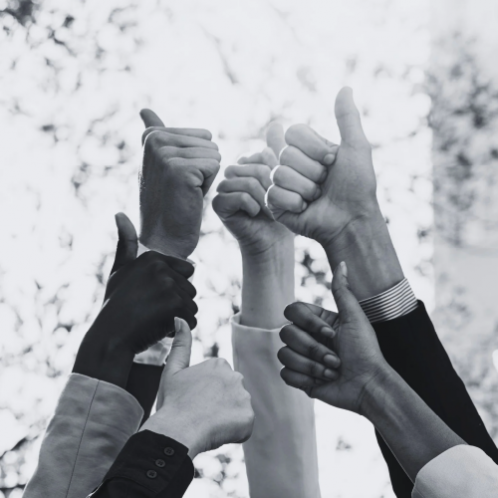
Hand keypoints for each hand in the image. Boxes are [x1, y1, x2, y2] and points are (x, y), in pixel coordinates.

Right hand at [94, 213, 197, 351]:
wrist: (110, 337)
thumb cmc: (115, 305)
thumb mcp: (119, 270)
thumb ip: (126, 243)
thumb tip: (120, 213)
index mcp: (153, 257)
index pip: (187, 272)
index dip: (173, 288)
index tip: (152, 297)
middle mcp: (162, 268)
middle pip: (190, 290)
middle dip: (176, 304)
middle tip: (151, 311)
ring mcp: (169, 286)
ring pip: (192, 306)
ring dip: (178, 317)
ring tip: (154, 320)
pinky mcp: (175, 305)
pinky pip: (191, 320)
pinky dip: (178, 329)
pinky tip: (158, 329)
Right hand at [139, 109, 220, 258]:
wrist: (164, 235)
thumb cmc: (168, 200)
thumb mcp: (159, 162)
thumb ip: (156, 134)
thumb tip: (144, 109)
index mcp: (151, 135)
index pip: (202, 135)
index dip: (196, 159)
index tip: (176, 177)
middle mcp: (154, 140)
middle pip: (210, 143)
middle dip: (203, 166)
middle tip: (183, 186)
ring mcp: (165, 154)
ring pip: (214, 155)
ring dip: (206, 176)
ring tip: (185, 190)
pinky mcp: (179, 169)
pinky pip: (215, 166)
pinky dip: (208, 184)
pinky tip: (189, 195)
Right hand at [142, 319, 254, 458]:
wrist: (176, 431)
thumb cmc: (172, 401)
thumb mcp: (172, 369)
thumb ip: (181, 344)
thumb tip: (180, 318)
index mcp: (218, 364)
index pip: (218, 383)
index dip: (205, 395)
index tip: (193, 401)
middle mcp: (236, 376)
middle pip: (230, 394)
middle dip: (219, 404)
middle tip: (200, 414)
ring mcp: (244, 397)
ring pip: (237, 409)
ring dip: (226, 417)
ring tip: (207, 424)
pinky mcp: (249, 418)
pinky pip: (243, 425)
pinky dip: (233, 431)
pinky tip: (217, 432)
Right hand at [212, 123, 292, 255]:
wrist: (274, 240)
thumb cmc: (284, 210)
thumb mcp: (286, 177)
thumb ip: (280, 151)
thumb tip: (275, 123)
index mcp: (248, 162)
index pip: (264, 155)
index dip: (278, 173)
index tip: (284, 190)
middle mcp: (233, 171)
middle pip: (256, 167)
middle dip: (272, 187)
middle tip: (278, 203)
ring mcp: (223, 186)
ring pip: (247, 181)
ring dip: (263, 198)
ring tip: (269, 209)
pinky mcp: (218, 203)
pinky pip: (237, 195)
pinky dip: (251, 205)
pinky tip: (255, 214)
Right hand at [266, 87, 379, 246]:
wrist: (351, 220)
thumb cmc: (357, 186)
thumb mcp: (356, 147)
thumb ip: (347, 118)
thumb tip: (345, 87)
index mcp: (307, 149)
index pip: (293, 132)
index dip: (314, 148)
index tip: (331, 161)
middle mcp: (292, 164)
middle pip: (285, 154)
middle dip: (311, 171)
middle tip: (324, 184)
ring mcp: (281, 184)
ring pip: (279, 174)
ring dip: (305, 189)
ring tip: (316, 198)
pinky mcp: (274, 204)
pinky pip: (274, 193)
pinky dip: (294, 202)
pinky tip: (305, 209)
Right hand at [278, 261, 389, 413]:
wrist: (368, 386)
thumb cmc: (365, 351)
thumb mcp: (355, 317)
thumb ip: (342, 290)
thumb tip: (342, 262)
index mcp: (316, 321)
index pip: (292, 311)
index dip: (308, 323)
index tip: (332, 333)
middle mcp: (306, 337)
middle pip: (286, 333)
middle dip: (313, 348)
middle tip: (336, 358)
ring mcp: (300, 357)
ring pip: (284, 354)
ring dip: (312, 365)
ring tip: (332, 371)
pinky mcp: (298, 378)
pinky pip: (285, 373)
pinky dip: (304, 378)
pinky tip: (322, 381)